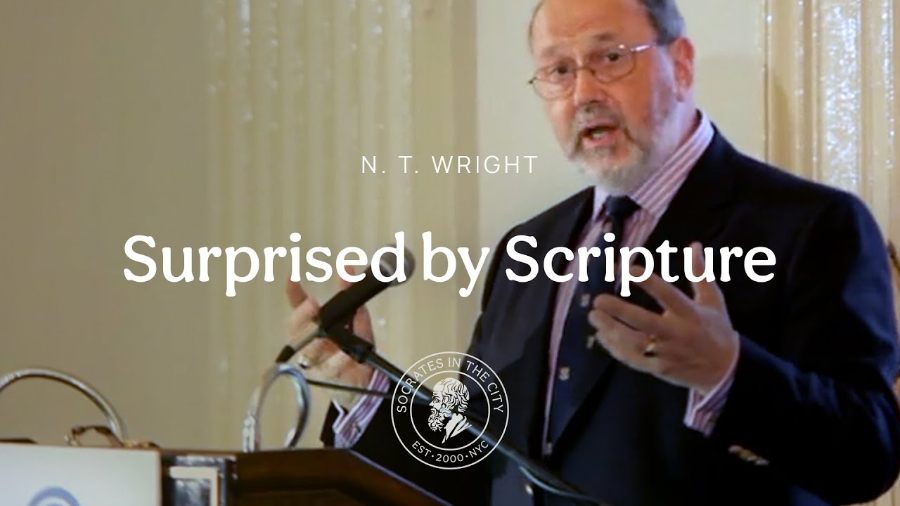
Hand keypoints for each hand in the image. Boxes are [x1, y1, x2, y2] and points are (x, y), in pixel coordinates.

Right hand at [285, 268, 375, 407]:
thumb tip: (348, 270)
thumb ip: (350, 295)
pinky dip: (338, 360)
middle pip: (296, 331)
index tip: (292, 279)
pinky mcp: (328, 377)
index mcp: (316, 325)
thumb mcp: (357, 316)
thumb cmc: (355, 344)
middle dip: (302, 317)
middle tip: (312, 305)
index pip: (298, 308)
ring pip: (309, 352)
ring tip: (330, 333)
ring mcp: (318, 360)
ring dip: (319, 342)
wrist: (366, 376)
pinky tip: (345, 354)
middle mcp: (312, 342)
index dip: (293, 294)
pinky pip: (329, 368)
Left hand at [588, 242, 738, 393]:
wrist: (726, 371)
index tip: (630, 268)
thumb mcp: (713, 300)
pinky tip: (601, 335)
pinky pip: (633, 359)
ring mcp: (666, 353)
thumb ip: (700, 273)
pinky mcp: (659, 368)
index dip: (649, 282)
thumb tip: (694, 244)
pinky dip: (615, 348)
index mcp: (691, 314)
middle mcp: (677, 334)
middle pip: (646, 322)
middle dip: (620, 312)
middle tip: (599, 300)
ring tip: (594, 316)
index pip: (668, 295)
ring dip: (611, 330)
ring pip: (634, 343)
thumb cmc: (716, 330)